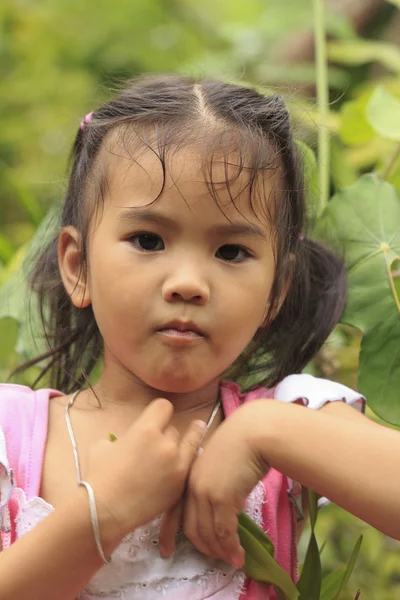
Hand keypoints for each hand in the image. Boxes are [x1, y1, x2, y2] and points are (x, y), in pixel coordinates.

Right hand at [84, 398, 205, 541]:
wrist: (104, 511)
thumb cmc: (99, 476)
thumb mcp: (104, 444)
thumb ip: (124, 436)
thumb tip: (131, 439)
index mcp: (145, 430)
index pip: (163, 406)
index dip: (159, 411)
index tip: (157, 416)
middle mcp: (165, 443)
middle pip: (173, 429)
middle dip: (164, 434)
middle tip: (153, 447)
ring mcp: (177, 465)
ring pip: (186, 446)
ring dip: (178, 447)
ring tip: (179, 447)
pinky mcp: (180, 484)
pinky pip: (189, 466)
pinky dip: (185, 463)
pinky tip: (184, 461)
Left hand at [159, 401, 268, 568]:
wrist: (253, 432)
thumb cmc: (241, 442)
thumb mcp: (219, 464)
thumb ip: (214, 484)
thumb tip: (225, 508)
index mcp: (188, 475)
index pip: (174, 509)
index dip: (168, 532)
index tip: (166, 551)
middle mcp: (192, 485)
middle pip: (191, 527)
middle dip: (203, 548)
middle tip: (215, 559)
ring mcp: (205, 492)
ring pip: (207, 533)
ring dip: (219, 552)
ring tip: (230, 561)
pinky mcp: (222, 498)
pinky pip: (224, 532)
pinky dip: (231, 548)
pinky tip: (239, 557)